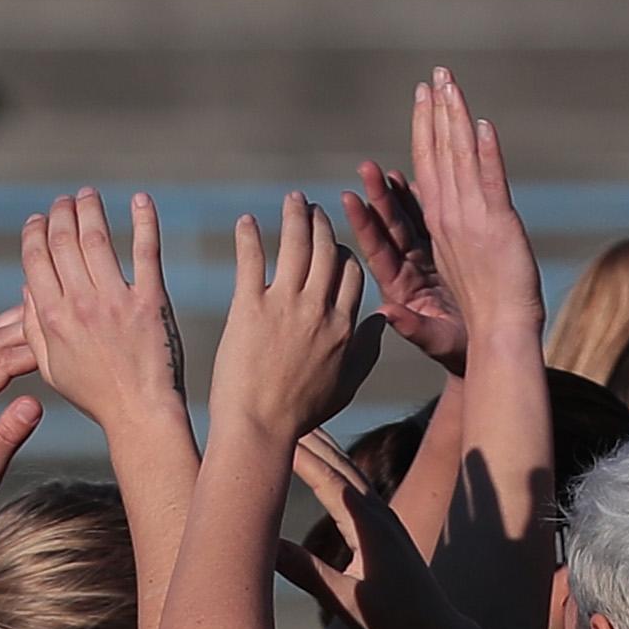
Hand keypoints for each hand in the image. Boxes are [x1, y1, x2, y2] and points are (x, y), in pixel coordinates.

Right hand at [18, 188, 183, 434]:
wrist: (141, 414)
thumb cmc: (96, 396)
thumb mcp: (52, 368)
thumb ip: (35, 328)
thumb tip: (28, 288)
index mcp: (53, 318)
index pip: (36, 259)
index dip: (34, 232)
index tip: (38, 219)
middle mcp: (81, 304)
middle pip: (63, 241)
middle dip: (60, 213)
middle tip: (65, 201)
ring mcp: (116, 300)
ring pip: (97, 238)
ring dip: (90, 210)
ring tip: (88, 195)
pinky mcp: (150, 301)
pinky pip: (146, 252)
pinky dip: (144, 221)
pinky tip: (140, 200)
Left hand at [210, 193, 384, 447]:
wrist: (260, 428)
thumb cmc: (301, 413)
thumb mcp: (345, 386)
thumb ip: (366, 351)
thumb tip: (380, 321)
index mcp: (344, 327)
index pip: (352, 273)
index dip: (345, 253)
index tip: (334, 245)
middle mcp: (319, 310)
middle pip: (328, 250)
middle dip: (323, 223)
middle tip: (312, 209)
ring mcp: (284, 306)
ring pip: (296, 244)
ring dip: (296, 216)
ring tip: (293, 200)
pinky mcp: (249, 307)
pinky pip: (252, 258)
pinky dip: (250, 235)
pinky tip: (247, 222)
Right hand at [275, 433, 464, 628]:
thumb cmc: (391, 622)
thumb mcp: (344, 601)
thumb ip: (306, 572)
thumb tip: (265, 547)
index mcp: (369, 527)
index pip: (326, 479)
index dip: (296, 455)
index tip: (268, 435)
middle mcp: (380, 513)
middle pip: (337, 463)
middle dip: (306, 438)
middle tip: (271, 415)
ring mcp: (386, 516)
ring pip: (349, 469)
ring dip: (321, 445)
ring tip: (294, 426)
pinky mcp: (387, 523)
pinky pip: (356, 483)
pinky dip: (335, 465)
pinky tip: (325, 461)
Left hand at [342, 159, 463, 372]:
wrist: (484, 352)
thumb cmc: (457, 354)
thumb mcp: (436, 342)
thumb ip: (412, 327)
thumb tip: (385, 313)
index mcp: (399, 290)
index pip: (377, 252)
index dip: (365, 225)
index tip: (349, 197)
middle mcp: (407, 271)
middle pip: (390, 230)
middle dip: (378, 198)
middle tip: (366, 166)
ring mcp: (424, 262)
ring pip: (409, 222)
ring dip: (398, 196)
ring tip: (388, 169)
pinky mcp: (443, 256)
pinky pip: (430, 224)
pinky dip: (424, 203)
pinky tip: (418, 180)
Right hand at [412, 68, 544, 340]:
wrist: (497, 339)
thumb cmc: (473, 327)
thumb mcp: (449, 292)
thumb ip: (434, 270)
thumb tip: (404, 280)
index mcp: (436, 228)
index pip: (425, 169)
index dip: (424, 132)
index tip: (423, 99)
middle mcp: (449, 218)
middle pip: (438, 155)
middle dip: (435, 113)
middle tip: (433, 76)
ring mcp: (473, 220)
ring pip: (460, 159)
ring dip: (455, 118)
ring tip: (449, 83)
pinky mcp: (499, 226)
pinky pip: (492, 182)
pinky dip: (488, 153)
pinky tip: (484, 126)